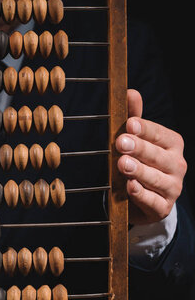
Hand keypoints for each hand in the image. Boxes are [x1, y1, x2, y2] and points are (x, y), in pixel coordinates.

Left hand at [116, 90, 186, 224]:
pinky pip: (152, 201)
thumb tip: (131, 92)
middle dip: (139, 149)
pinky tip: (130, 188)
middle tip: (121, 143)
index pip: (159, 134)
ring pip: (156, 178)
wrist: (144, 198)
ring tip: (123, 164)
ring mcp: (172, 188)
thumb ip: (134, 117)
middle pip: (157, 156)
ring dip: (139, 171)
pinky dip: (141, 195)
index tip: (129, 124)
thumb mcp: (137, 139)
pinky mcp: (162, 208)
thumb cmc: (141, 161)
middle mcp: (177, 165)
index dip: (144, 129)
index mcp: (172, 144)